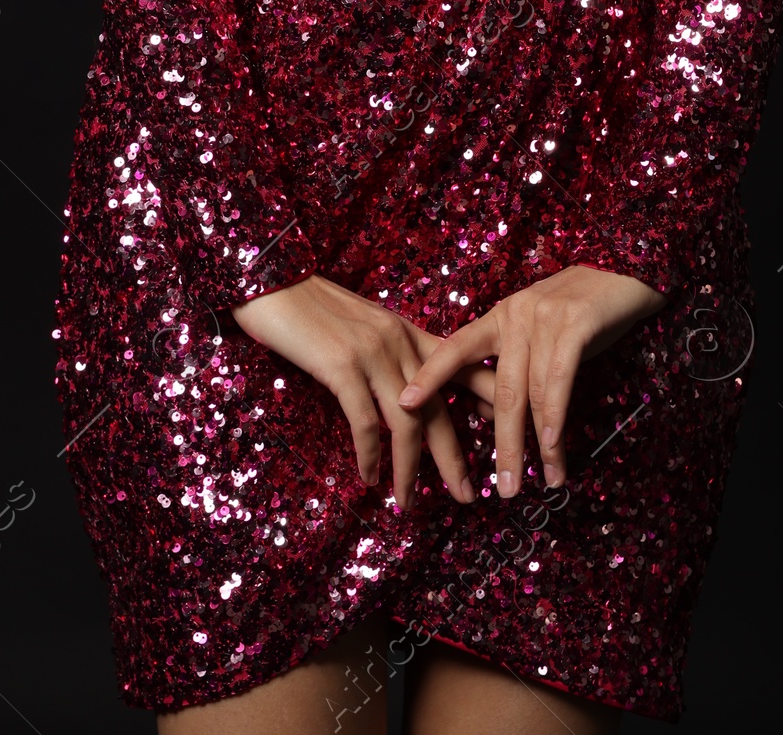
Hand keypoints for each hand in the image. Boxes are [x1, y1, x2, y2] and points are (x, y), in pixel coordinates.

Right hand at [231, 274, 493, 509]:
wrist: (273, 280)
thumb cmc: (311, 306)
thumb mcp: (361, 325)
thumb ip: (387, 352)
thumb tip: (404, 390)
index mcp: (405, 331)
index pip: (458, 367)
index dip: (485, 398)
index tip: (509, 429)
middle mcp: (397, 342)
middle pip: (439, 407)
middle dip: (453, 456)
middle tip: (468, 495)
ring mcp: (372, 353)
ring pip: (406, 423)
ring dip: (411, 469)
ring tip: (409, 503)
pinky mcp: (342, 365)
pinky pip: (364, 421)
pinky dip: (370, 454)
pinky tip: (370, 476)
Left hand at [396, 264, 665, 496]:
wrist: (625, 270)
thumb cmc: (582, 308)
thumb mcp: (542, 332)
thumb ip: (520, 366)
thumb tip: (498, 416)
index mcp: (501, 317)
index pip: (456, 347)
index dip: (430, 376)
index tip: (403, 405)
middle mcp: (515, 316)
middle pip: (501, 390)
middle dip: (502, 444)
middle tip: (502, 489)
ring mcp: (544, 318)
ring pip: (531, 392)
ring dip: (536, 444)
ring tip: (540, 481)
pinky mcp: (575, 323)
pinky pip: (559, 378)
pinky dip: (554, 415)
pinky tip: (553, 446)